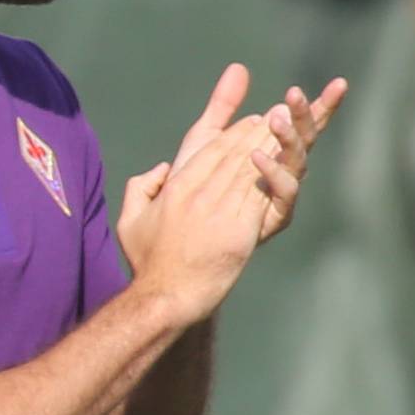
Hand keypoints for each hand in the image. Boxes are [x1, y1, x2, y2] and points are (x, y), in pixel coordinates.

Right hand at [118, 115, 273, 321]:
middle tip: (274, 119)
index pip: (209, 150)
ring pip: (250, 169)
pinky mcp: (240, 228)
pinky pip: (260, 194)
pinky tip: (284, 163)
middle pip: (233, 154)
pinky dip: (274, 174)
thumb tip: (162, 169)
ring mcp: (220, 211)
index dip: (233, 133)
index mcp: (175, 189)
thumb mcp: (130, 222)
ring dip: (269, 147)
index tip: (250, 123)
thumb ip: (141, 188)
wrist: (168, 295)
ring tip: (284, 131)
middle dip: (256, 133)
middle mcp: (198, 195)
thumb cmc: (148, 262)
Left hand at [152, 64, 343, 252]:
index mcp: (265, 155)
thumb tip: (239, 68)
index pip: (295, 124)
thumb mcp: (198, 146)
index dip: (313, 105)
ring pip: (296, 159)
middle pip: (303, 138)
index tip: (332, 84)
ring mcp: (276, 195)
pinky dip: (272, 172)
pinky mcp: (271, 217)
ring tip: (276, 115)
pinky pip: (283, 192)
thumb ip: (220, 109)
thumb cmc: (183, 199)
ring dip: (288, 136)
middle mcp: (277, 174)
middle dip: (308, 114)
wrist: (173, 257)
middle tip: (296, 93)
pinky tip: (258, 156)